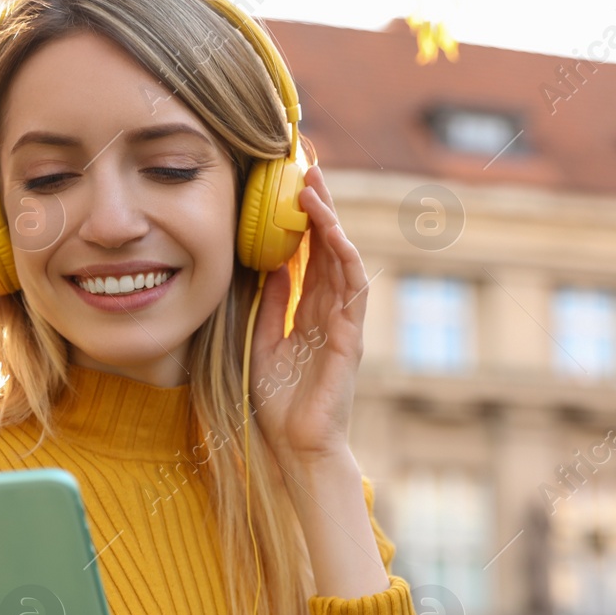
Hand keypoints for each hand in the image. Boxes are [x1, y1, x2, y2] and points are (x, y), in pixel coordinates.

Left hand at [248, 164, 368, 473]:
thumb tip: (265, 266)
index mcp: (309, 311)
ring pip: (342, 259)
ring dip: (331, 221)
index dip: (301, 219)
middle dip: (319, 206)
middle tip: (306, 166)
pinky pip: (353, 289)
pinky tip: (333, 232)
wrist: (295, 447)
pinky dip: (344, 257)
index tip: (288, 184)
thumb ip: (268, 305)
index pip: (309, 254)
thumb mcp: (262, 342)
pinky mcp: (351, 337)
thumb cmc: (280, 404)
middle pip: (328, 247)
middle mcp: (330, 310)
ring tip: (315, 187)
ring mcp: (344, 322)